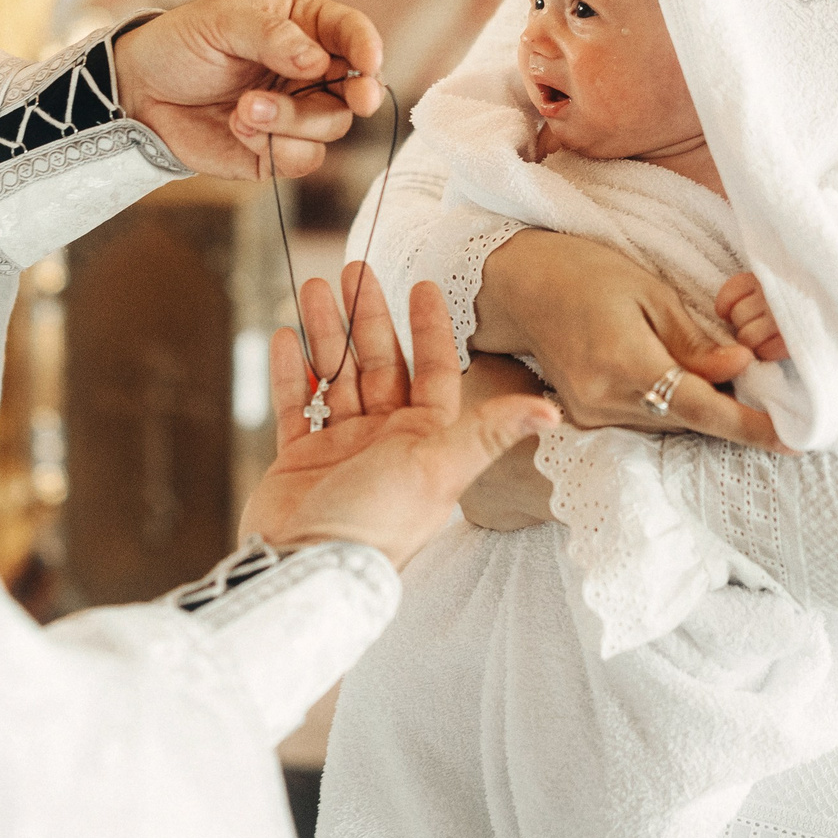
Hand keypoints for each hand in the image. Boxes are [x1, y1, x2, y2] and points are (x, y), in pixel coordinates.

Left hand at [111, 0, 385, 178]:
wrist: (140, 92)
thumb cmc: (182, 44)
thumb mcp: (222, 22)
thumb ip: (272, 35)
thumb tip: (316, 60)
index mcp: (304, 26)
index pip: (351, 32)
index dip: (367, 46)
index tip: (369, 61)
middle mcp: (309, 71)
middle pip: (355, 88)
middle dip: (357, 94)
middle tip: (358, 99)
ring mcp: (296, 113)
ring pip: (332, 126)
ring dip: (293, 119)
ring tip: (245, 108)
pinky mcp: (276, 151)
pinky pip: (303, 158)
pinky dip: (275, 146)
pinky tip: (238, 127)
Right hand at [239, 267, 560, 568]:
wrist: (308, 568)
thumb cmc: (378, 522)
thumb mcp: (439, 470)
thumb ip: (489, 432)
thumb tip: (553, 412)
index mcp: (423, 440)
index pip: (431, 370)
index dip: (428, 327)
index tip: (422, 284)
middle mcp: (385, 440)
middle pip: (378, 363)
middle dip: (365, 316)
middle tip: (352, 269)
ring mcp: (340, 448)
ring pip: (335, 376)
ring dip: (325, 332)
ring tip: (312, 288)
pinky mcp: (298, 460)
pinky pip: (295, 405)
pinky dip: (290, 372)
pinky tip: (284, 336)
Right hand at [473, 230, 790, 449]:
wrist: (521, 283)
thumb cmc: (586, 273)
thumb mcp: (651, 293)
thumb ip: (696, 342)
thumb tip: (742, 369)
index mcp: (624, 363)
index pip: (701, 408)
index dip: (750, 425)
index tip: (795, 437)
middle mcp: (604, 399)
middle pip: (688, 420)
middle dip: (731, 411)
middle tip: (773, 395)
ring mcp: (590, 413)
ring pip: (667, 422)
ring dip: (702, 407)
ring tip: (729, 381)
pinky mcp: (584, 415)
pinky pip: (644, 418)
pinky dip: (672, 405)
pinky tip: (685, 381)